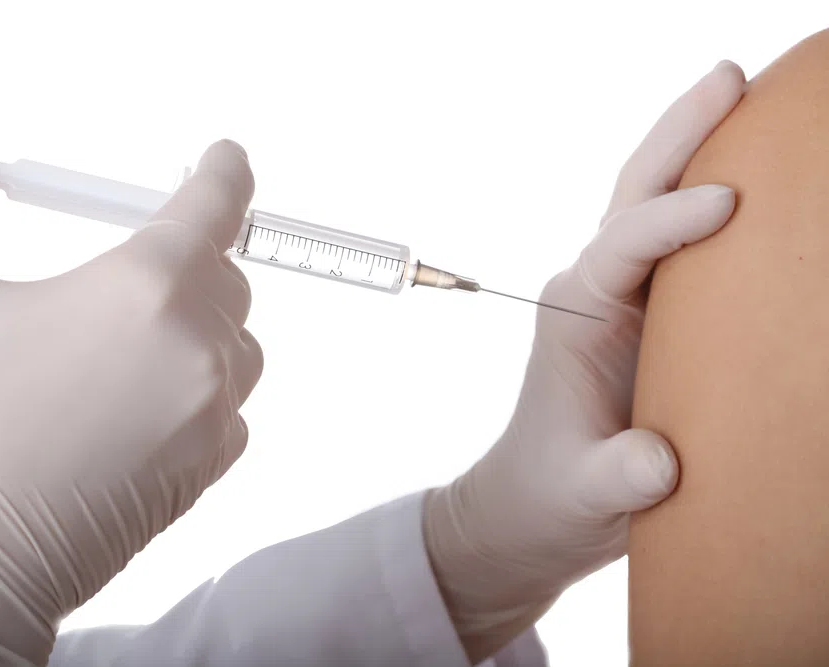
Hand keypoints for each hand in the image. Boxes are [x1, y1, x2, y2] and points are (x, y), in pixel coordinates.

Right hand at [0, 131, 261, 665]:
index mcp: (141, 289)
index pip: (214, 205)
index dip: (226, 172)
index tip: (229, 160)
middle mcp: (193, 348)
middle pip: (227, 277)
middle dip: (189, 262)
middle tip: (134, 269)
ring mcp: (210, 414)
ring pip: (238, 344)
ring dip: (200, 328)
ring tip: (126, 344)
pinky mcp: (209, 468)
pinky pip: (232, 407)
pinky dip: (201, 390)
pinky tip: (138, 404)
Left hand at [423, 60, 746, 661]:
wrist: (534, 504)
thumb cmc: (552, 493)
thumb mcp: (582, 492)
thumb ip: (617, 475)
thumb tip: (660, 462)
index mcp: (572, 314)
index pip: (622, 247)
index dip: (672, 221)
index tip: (729, 203)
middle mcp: (593, 289)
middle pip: (635, 195)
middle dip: (679, 136)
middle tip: (728, 77)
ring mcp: (620, 297)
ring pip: (655, 205)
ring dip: (698, 149)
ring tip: (749, 94)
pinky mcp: (646, 314)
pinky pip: (680, 244)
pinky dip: (712, 202)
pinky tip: (756, 180)